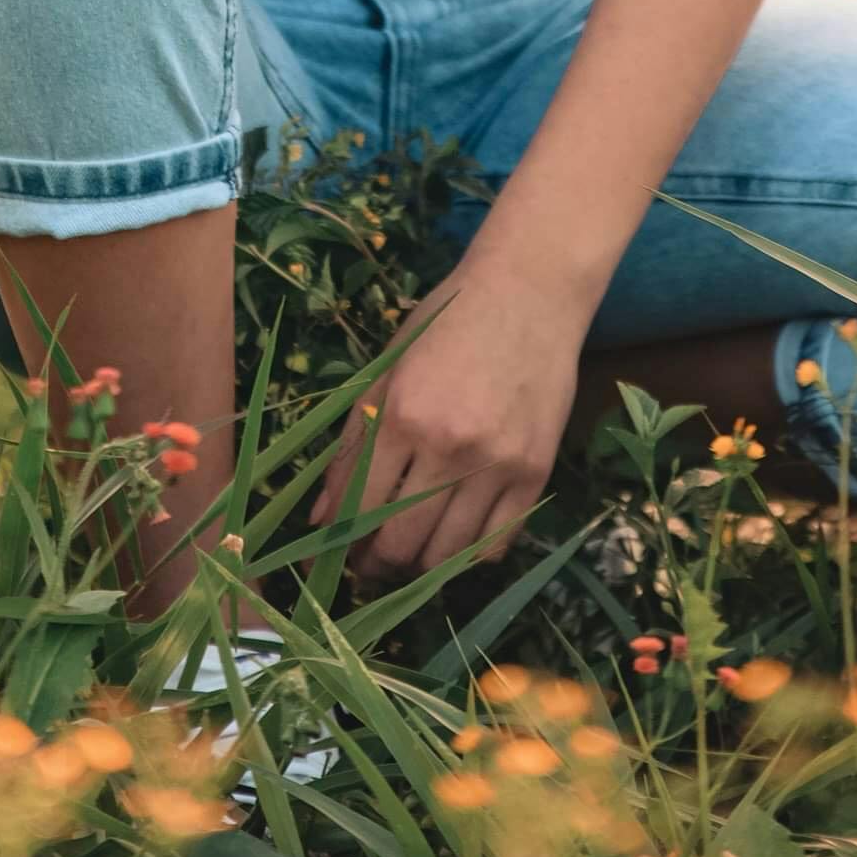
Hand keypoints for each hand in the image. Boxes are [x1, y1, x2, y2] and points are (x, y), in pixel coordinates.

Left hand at [310, 266, 581, 582]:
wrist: (529, 290)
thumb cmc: (448, 321)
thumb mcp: (388, 369)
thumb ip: (351, 444)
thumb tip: (321, 518)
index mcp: (402, 416)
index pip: (360, 511)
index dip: (344, 546)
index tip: (342, 553)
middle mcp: (449, 448)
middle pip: (402, 545)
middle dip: (378, 565)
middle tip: (373, 561)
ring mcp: (497, 464)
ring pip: (447, 555)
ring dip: (421, 566)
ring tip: (412, 552)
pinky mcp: (535, 473)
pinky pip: (496, 544)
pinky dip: (470, 555)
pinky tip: (456, 538)